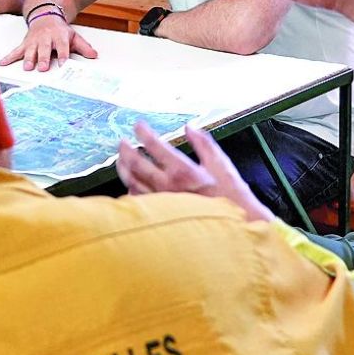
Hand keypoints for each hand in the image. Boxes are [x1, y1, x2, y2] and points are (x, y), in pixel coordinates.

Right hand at [0, 12, 97, 70]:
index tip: (64, 64)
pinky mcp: (25, 43)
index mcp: (59, 36)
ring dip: (28, 59)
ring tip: (27, 68)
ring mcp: (33, 41)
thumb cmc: (60, 30)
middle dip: (43, 58)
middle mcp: (45, 38)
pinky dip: (8, 57)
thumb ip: (83, 47)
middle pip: (44, 49)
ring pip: (30, 50)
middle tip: (43, 68)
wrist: (45, 15)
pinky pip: (16, 50)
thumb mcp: (73, 36)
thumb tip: (94, 55)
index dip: (63, 55)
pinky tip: (2, 63)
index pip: (62, 46)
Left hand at [118, 122, 276, 222]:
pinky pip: (139, 200)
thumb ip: (204, 144)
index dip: (144, 133)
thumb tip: (190, 128)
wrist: (233, 229)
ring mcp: (161, 201)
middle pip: (136, 164)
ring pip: (133, 182)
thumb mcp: (221, 165)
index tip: (138, 125)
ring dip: (124, 168)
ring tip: (121, 160)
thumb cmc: (230, 198)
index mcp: (182, 170)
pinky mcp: (161, 214)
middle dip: (126, 150)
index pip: (155, 146)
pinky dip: (131, 190)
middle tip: (122, 142)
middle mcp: (167, 186)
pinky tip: (130, 185)